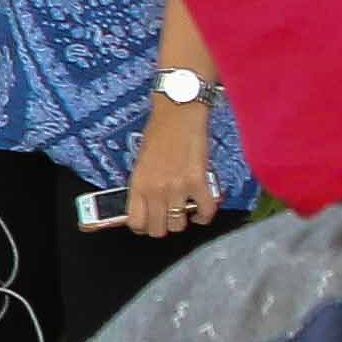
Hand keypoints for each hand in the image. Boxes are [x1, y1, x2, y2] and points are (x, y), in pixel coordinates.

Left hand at [120, 97, 218, 233]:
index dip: (144, 227)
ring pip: (179, 225)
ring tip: (185, 210)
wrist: (179, 112)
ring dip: (183, 220)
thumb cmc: (159, 132)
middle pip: (158, 229)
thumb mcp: (141, 162)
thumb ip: (143, 186)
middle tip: (168, 217)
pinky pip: (205, 211)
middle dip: (163, 226)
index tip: (149, 222)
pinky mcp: (199, 182)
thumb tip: (148, 206)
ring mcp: (177, 187)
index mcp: (138, 184)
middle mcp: (155, 190)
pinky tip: (201, 210)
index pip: (136, 223)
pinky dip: (204, 215)